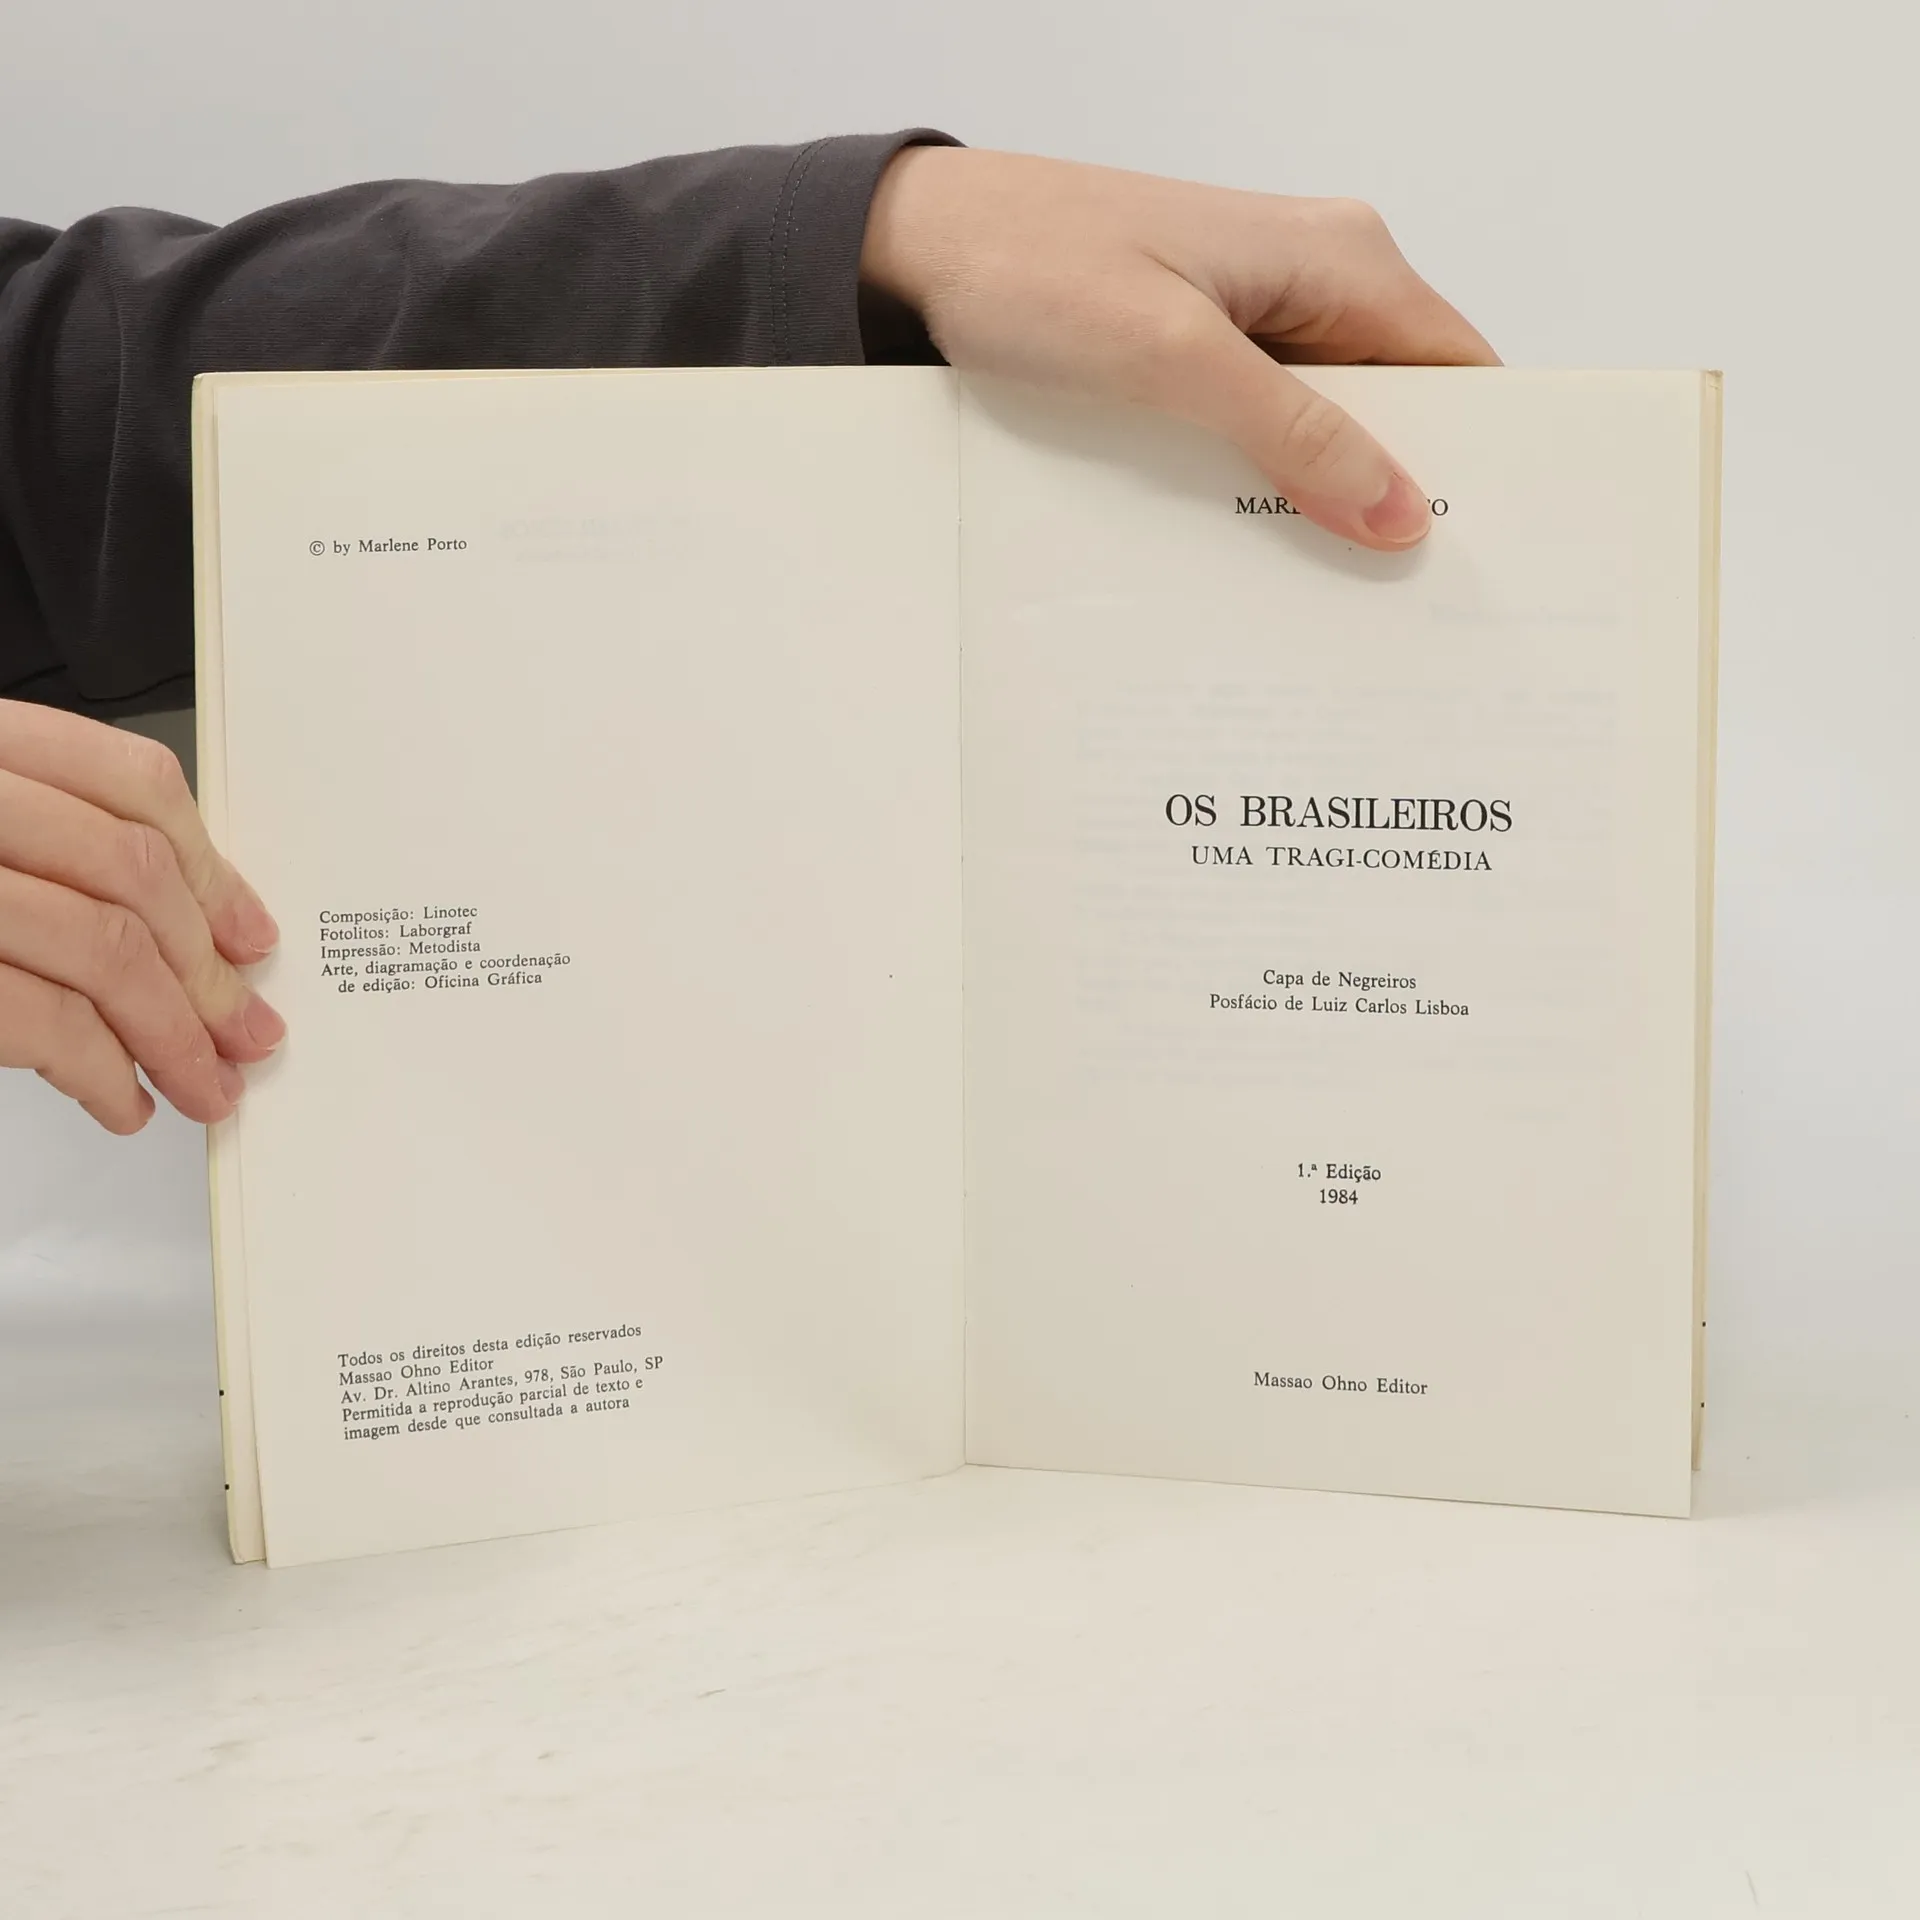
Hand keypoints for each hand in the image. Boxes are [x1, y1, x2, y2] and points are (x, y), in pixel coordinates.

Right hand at [0, 701, 282, 1132]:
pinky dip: (101, 1074)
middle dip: (208, 969)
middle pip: (132, 873)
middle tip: (249, 1031)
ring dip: (175, 1035)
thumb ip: (61, 850)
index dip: (212, 867)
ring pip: (104, 950)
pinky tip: (123, 1098)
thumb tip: (198, 928)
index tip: (254, 936)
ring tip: (204, 1084)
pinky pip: (46, 1023)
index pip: (132, 780)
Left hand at [861, 148, 1497, 549]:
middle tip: (1396, 599)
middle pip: (1399, 402)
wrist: (921, 243)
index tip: (1475, 555)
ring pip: (1329, 420)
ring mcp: (1255, 308)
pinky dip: (1263, 477)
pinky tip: (1249, 540)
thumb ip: (1291, 431)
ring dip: (1323, 494)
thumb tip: (1394, 509)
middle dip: (1398, 493)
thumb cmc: (1031, 266)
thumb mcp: (1171, 357)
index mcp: (1336, 256)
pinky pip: (1263, 419)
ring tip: (1324, 589)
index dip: (1478, 460)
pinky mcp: (1202, 340)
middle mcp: (1312, 275)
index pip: (1456, 368)